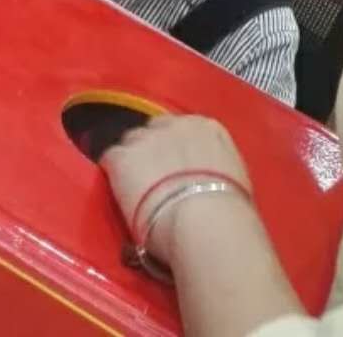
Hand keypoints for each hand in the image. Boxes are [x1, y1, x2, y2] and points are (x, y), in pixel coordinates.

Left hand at [102, 115, 250, 252]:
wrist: (204, 219)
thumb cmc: (228, 207)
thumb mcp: (232, 176)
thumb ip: (213, 166)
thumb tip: (204, 177)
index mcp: (206, 127)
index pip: (182, 129)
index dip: (174, 149)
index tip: (173, 167)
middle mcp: (175, 123)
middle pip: (154, 129)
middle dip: (152, 149)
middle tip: (154, 177)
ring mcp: (146, 138)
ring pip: (131, 142)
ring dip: (133, 160)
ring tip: (135, 187)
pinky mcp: (122, 157)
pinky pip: (110, 158)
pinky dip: (113, 174)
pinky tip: (118, 194)